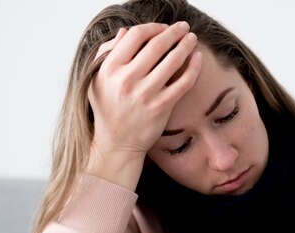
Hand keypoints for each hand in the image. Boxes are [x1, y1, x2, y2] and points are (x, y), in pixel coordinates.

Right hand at [86, 22, 202, 185]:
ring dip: (186, 45)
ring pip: (173, 60)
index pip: (136, 36)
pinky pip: (183, 81)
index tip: (163, 28)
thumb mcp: (97, 79)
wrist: (116, 143)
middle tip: (183, 28)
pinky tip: (198, 58)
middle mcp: (127, 80)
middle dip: (174, 32)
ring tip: (192, 39)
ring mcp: (145, 94)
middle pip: (157, 45)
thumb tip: (125, 32)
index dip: (153, 27)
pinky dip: (194, 67)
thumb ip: (107, 53)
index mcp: (110, 68)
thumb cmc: (107, 109)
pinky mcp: (161, 107)